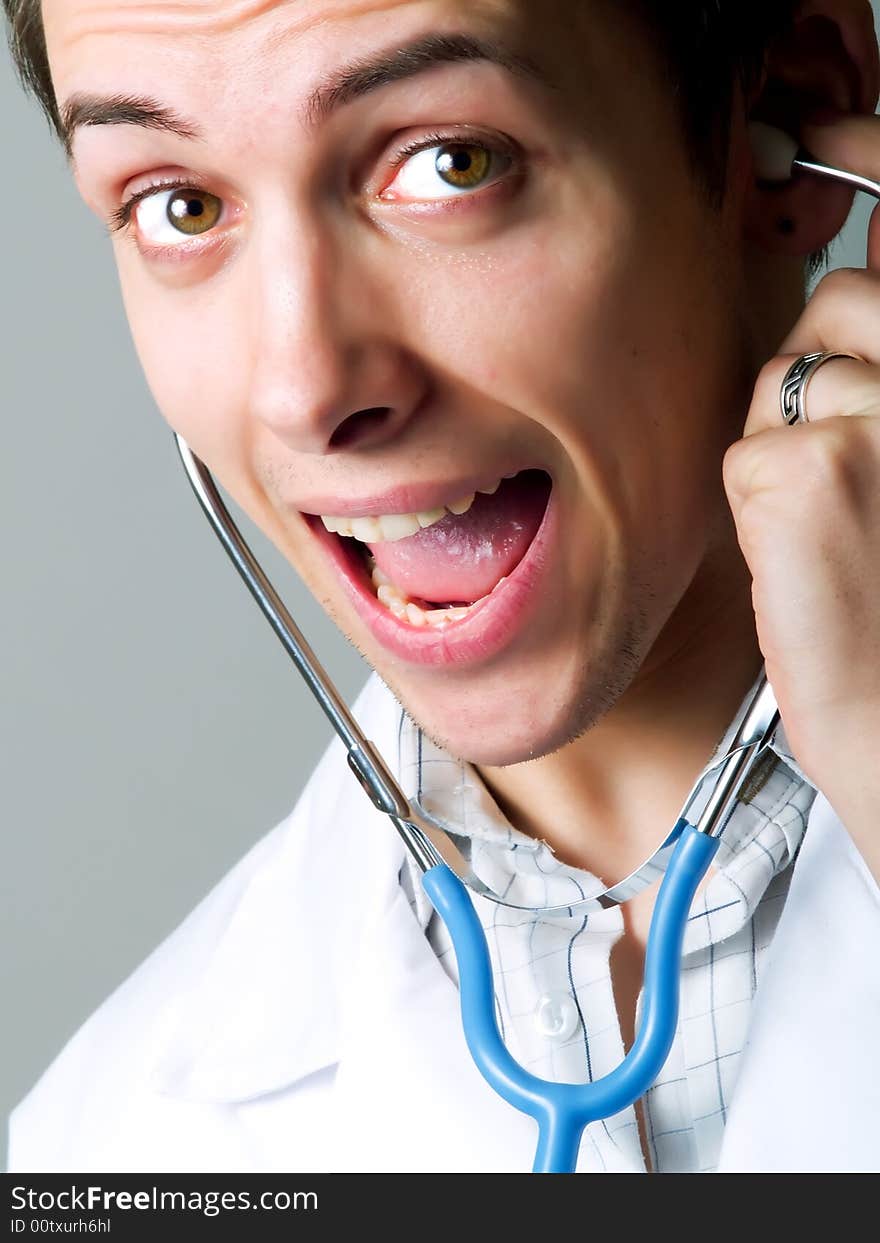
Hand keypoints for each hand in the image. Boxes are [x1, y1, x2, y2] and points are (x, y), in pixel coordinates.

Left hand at [722, 115, 879, 878]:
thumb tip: (841, 295)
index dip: (870, 159)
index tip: (824, 131)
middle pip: (836, 304)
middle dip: (820, 372)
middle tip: (847, 473)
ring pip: (782, 377)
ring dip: (789, 444)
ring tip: (837, 529)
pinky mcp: (809, 470)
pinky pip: (744, 446)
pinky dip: (759, 502)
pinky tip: (804, 557)